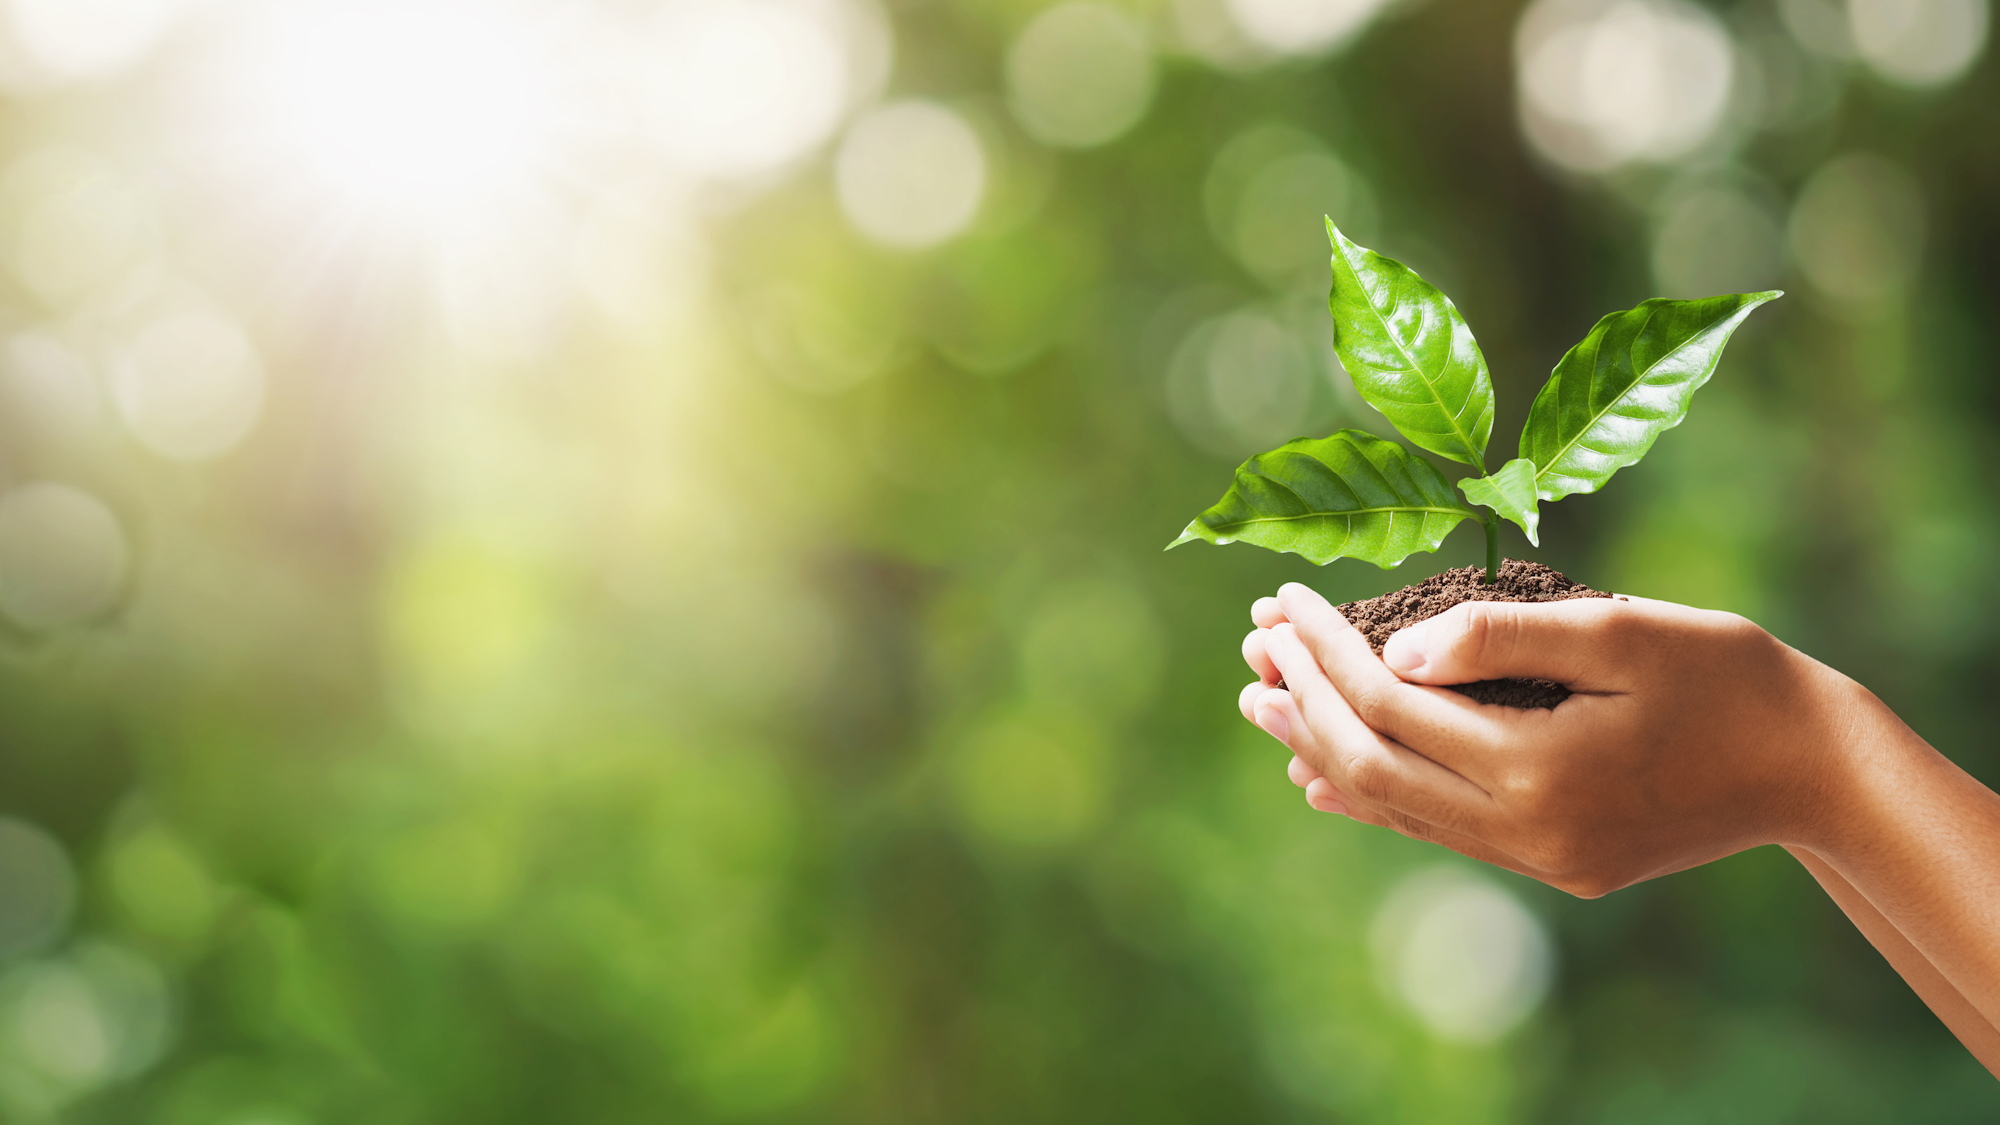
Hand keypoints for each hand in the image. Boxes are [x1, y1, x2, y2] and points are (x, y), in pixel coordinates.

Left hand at [1238, 582, 1877, 896]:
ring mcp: (1537, 858)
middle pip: (1373, 764)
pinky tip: (1324, 776)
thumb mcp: (1618, 631)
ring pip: (1396, 805)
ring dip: (1321, 749)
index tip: (1281, 599)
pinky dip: (1375, 794)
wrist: (1812, 767)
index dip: (1323, 650)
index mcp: (1538, 770)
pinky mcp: (1552, 863)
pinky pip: (1437, 830)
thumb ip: (1501, 636)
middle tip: (1249, 647)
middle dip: (1304, 701)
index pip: (1389, 704)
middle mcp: (1525, 832)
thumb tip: (1393, 648)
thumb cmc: (1724, 676)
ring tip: (1263, 702)